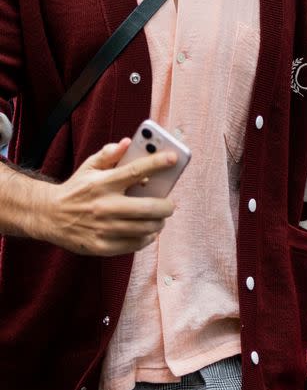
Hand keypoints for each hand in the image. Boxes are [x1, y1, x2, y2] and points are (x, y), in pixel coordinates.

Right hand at [36, 140, 175, 255]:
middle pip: (148, 207)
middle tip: (170, 204)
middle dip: (167, 206)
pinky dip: (146, 238)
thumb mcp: (88, 167)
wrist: (49, 216)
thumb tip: (128, 143)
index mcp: (103, 183)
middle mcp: (104, 206)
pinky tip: (147, 232)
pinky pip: (135, 244)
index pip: (135, 171)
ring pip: (146, 228)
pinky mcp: (102, 246)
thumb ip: (109, 154)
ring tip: (159, 218)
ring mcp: (104, 228)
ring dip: (159, 223)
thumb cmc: (76, 189)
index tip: (174, 158)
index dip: (157, 163)